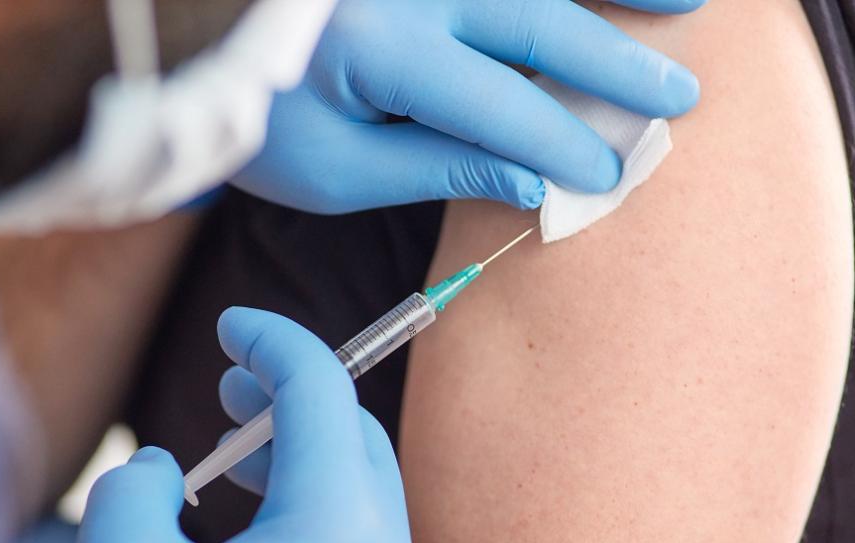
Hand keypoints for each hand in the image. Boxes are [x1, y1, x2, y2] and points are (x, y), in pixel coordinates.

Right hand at [73, 308, 418, 542]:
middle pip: (351, 437)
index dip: (273, 340)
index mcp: (340, 525)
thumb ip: (128, 490)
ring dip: (296, 455)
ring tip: (234, 450)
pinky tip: (253, 529)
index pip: (322, 389)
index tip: (228, 325)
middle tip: (231, 385)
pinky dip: (305, 510)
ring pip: (354, 495)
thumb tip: (160, 468)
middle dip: (289, 396)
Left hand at [232, 0, 704, 213]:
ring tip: (689, 4)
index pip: (495, 102)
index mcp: (377, 49)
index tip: (608, 173)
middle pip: (531, 18)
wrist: (197, 56)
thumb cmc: (265, 126)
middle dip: (612, 61)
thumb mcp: (339, 172)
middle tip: (679, 95)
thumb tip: (531, 181)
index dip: (558, 141)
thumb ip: (437, 167)